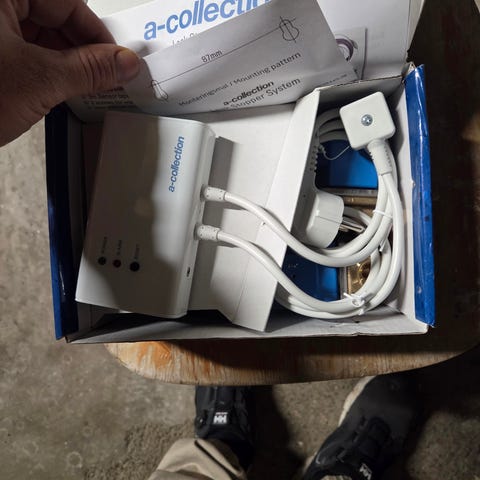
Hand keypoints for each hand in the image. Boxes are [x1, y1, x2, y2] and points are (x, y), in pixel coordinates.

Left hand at [0, 0, 140, 145]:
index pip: (65, 4)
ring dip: (66, 64)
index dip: (96, 34)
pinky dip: (45, 71)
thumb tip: (125, 64)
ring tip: (84, 88)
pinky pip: (24, 53)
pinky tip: (58, 90)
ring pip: (39, 37)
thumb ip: (89, 69)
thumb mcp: (40, 80)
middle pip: (52, 18)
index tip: (117, 62)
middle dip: (81, 51)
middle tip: (105, 77)